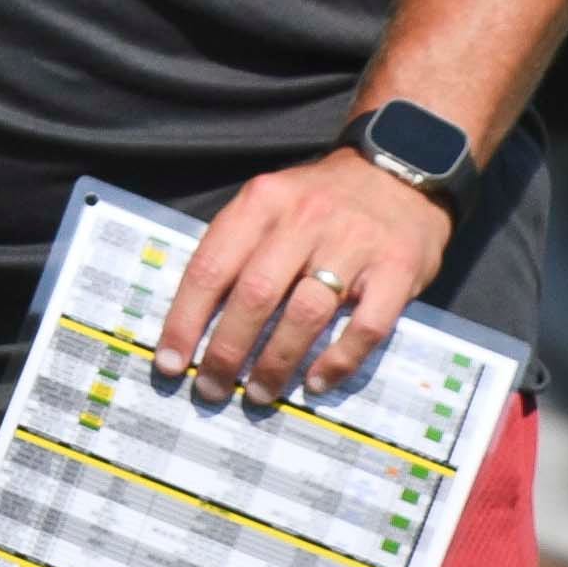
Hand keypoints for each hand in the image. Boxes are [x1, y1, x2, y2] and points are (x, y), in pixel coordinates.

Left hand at [155, 146, 454, 407]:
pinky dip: (337, 361)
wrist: (397, 172)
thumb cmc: (320, 200)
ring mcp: (354, 243)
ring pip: (305, 315)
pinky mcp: (397, 269)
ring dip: (276, 363)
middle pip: (255, 295)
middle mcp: (304, 218)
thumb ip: (238, 248)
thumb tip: (195, 319)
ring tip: (258, 393)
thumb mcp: (270, 203)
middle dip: (227, 351)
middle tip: (211, 388)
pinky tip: (315, 382)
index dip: (185, 319)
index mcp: (262, 202)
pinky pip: (365, 327)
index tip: (170, 361)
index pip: (211, 267)